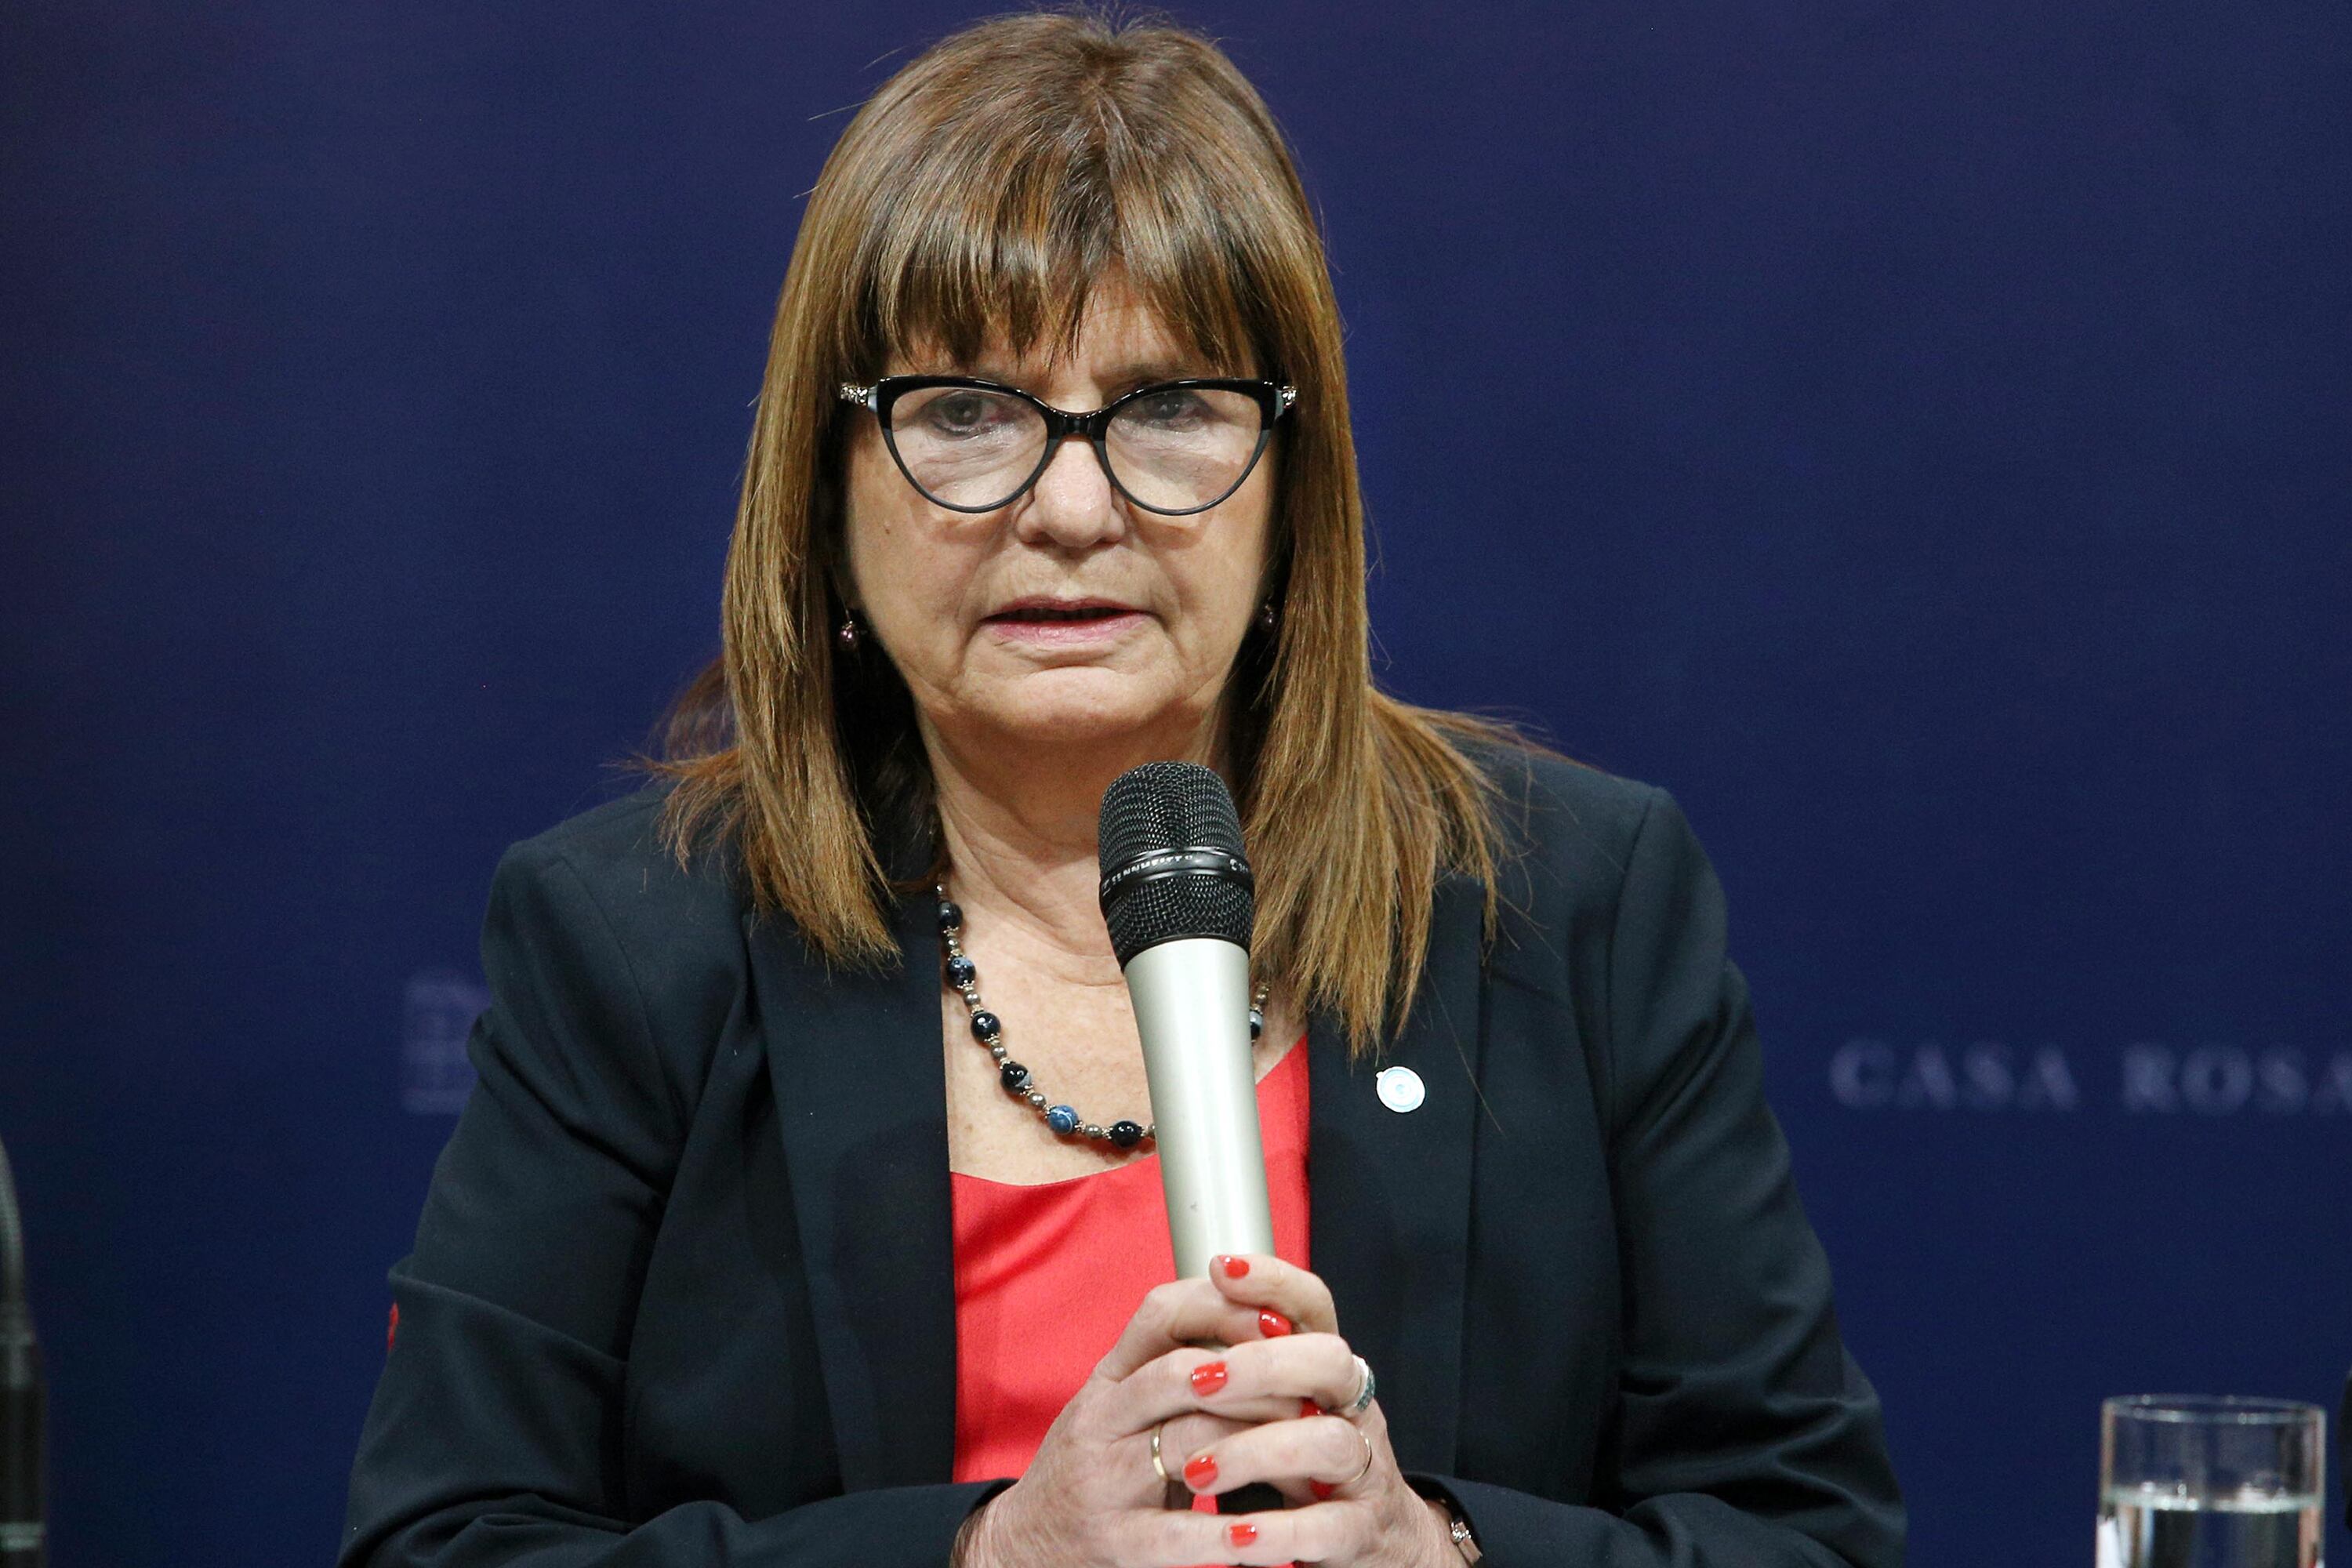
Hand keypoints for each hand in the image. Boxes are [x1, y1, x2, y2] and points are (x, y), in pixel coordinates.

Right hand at [955, 1261, 1301, 1567]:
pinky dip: (1230, 1533)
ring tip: (1303, 1457)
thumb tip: (1265, 1325)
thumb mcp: (1118, 1405)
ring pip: (1190, 1440)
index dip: (1225, 1307)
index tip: (1282, 1323)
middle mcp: (1099, 1420)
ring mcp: (1104, 1481)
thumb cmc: (1092, 1468)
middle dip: (1259, 1381)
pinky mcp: (1116, 1543)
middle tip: (1313, 1396)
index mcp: (1108, 1379)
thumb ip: (1170, 1367)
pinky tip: (1265, 1533)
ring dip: (1257, 1446)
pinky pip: (1181, 1532)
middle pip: (1184, 1372)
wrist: (1026, 1547)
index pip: (1160, 1312)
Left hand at [1168, 1254, 1460, 1567]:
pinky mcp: (1362, 1532)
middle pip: (1329, 1361)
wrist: (1374, 1547)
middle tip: (1200, 1382)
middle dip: (1262, 1364)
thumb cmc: (1303, 1469)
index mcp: (1326, 1374)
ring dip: (1256, 1452)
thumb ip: (1241, 1370)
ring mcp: (1365, 1471)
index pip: (1314, 1307)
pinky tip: (1234, 1539)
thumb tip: (1176, 1318)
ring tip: (1196, 1472)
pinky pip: (1329, 1528)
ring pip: (1329, 1442)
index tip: (1220, 1268)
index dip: (1274, 1281)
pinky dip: (1278, 1533)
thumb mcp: (1276, 1412)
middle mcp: (1354, 1411)